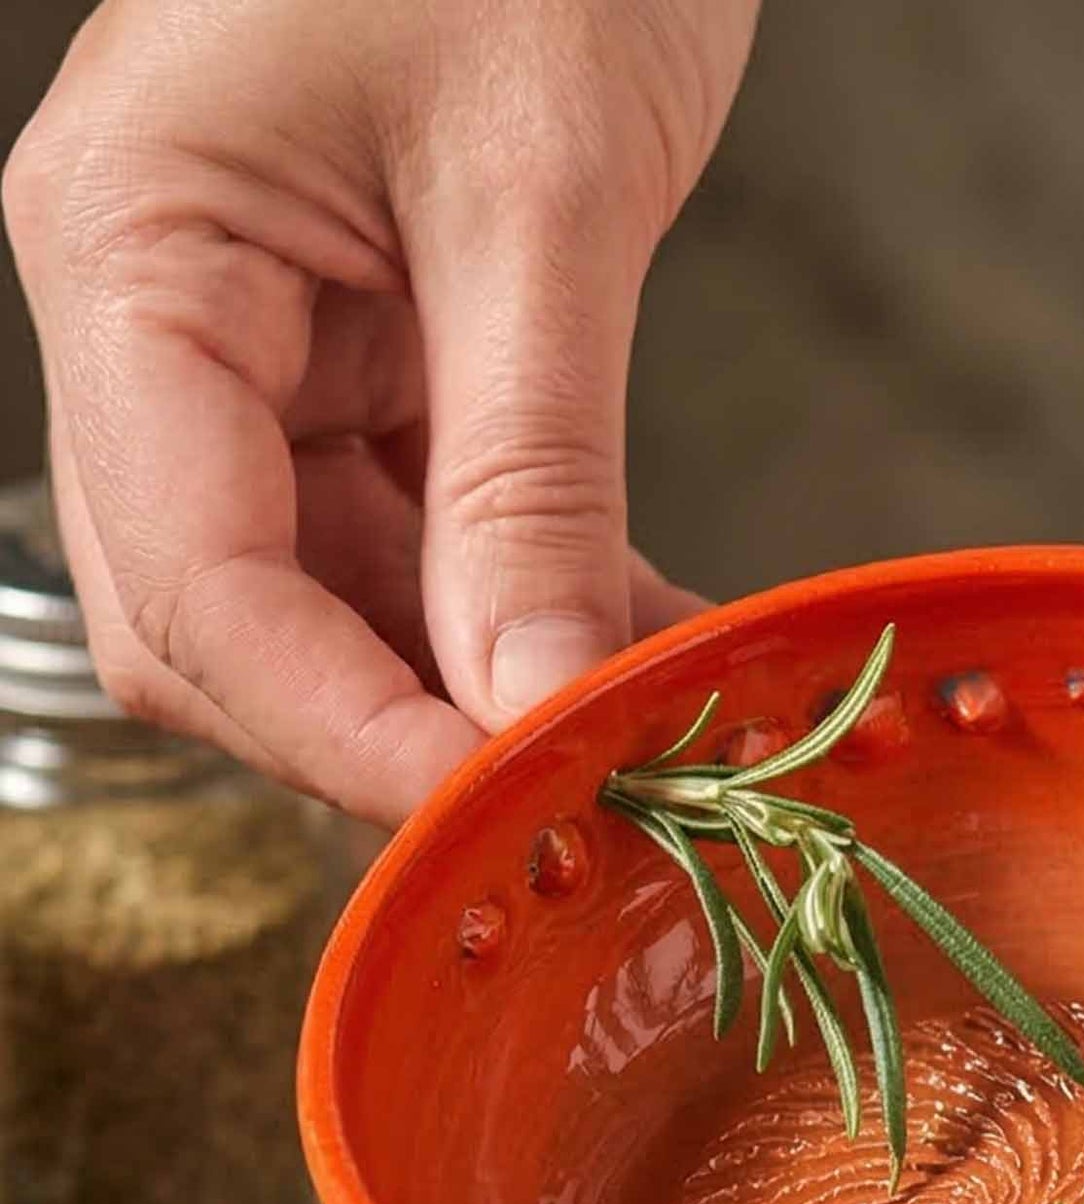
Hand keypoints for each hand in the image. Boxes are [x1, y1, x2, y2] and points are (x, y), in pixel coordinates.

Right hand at [4, 0, 757, 823]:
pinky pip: (435, 539)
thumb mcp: (539, 193)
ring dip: (482, 690)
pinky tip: (643, 654)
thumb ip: (531, 467)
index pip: (193, 583)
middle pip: (240, 625)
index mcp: (135, 259)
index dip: (337, 735)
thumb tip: (538, 701)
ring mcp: (269, 353)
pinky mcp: (377, 365)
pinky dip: (535, 611)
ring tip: (636, 740)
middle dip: (394, 734)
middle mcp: (171, 326)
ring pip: (347, 605)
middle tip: (565, 809)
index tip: (486, 824)